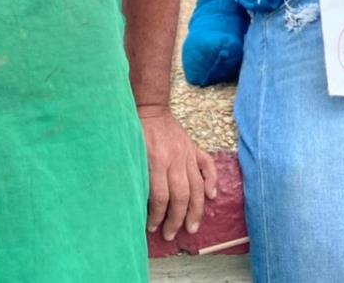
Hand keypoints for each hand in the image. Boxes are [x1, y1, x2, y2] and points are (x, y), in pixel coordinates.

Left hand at [138, 104, 217, 240]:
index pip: (159, 196)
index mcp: (156, 160)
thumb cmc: (136, 132)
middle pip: (180, 196)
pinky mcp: (195, 148)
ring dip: (195, 210)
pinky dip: (212, 180)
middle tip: (171, 234)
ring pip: (196, 187)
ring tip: (192, 227)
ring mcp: (187, 153)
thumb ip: (137, 175)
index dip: (156, 215)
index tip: (152, 228)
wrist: (150, 108)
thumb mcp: (131, 153)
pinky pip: (208, 165)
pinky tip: (211, 196)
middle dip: (176, 219)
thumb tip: (137, 202)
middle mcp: (175, 159)